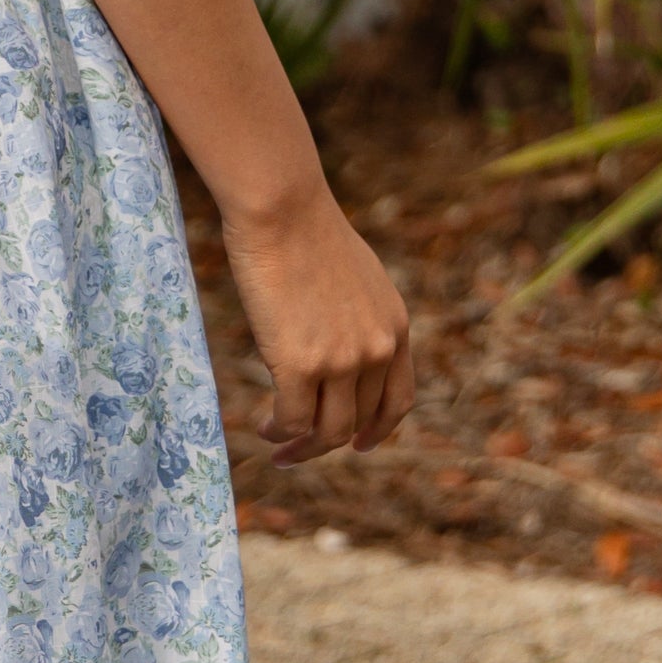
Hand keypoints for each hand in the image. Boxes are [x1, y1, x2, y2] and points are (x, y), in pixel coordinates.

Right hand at [221, 189, 411, 464]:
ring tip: (276, 447)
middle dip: (328, 444)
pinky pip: (292, 419)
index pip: (398, 399)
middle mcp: (378, 350)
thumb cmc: (306, 232)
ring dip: (302, 448)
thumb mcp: (357, 279)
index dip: (378, 429)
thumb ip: (359, 318)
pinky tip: (263, 427)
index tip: (358, 444)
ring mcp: (342, 361)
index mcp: (395, 328)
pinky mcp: (301, 364)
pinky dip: (278, 432)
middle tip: (297, 452)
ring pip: (328, 430)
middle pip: (359, 421)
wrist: (283, 210)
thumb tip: (337, 345)